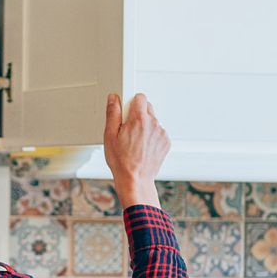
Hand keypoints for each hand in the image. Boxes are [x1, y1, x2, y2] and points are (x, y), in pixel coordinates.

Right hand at [103, 93, 169, 208]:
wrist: (135, 180)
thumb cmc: (122, 162)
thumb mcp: (110, 135)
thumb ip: (113, 113)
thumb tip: (113, 99)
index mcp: (139, 120)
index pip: (140, 97)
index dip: (130, 102)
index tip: (125, 110)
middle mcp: (153, 124)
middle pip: (147, 107)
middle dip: (137, 114)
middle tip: (127, 129)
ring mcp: (161, 133)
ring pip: (153, 120)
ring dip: (144, 126)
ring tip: (134, 141)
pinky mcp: (166, 142)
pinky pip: (158, 132)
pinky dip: (151, 136)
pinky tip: (142, 147)